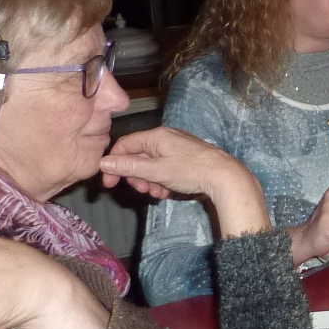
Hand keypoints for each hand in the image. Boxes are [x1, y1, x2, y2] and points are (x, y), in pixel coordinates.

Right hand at [99, 127, 249, 199]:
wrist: (225, 177)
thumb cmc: (191, 170)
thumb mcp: (156, 171)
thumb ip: (129, 167)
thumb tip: (104, 162)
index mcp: (157, 136)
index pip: (125, 145)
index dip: (114, 164)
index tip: (110, 183)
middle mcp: (166, 138)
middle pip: (138, 156)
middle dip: (136, 175)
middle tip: (142, 189)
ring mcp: (177, 148)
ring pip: (152, 165)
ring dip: (150, 181)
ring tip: (158, 192)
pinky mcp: (185, 159)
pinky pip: (165, 169)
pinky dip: (162, 180)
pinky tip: (168, 191)